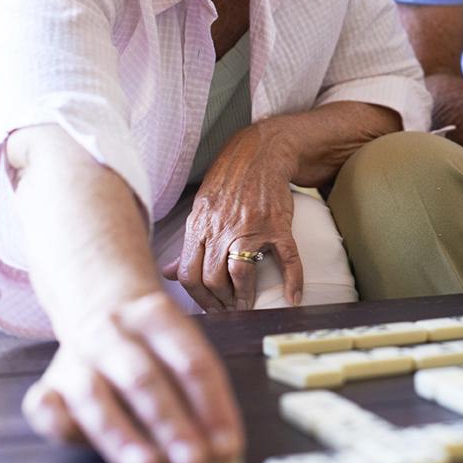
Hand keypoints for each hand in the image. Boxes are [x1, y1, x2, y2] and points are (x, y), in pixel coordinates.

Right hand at [21, 291, 242, 462]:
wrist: (97, 302)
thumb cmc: (152, 342)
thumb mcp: (180, 345)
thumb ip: (200, 394)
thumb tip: (224, 450)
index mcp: (156, 316)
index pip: (191, 362)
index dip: (212, 406)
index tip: (228, 445)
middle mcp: (112, 332)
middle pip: (144, 379)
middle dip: (171, 424)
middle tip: (195, 461)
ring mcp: (75, 357)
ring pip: (95, 396)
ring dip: (122, 435)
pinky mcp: (48, 383)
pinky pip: (47, 407)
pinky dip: (63, 427)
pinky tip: (82, 443)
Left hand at [163, 123, 303, 311]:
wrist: (261, 152)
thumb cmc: (230, 180)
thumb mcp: (201, 208)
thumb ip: (188, 243)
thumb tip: (169, 272)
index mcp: (200, 226)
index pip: (189, 274)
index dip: (198, 298)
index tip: (209, 306)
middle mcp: (222, 228)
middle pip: (211, 278)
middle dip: (219, 302)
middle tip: (229, 310)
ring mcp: (250, 226)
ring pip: (240, 271)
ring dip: (244, 296)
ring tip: (248, 306)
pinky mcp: (277, 224)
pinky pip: (286, 257)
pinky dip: (292, 280)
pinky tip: (293, 297)